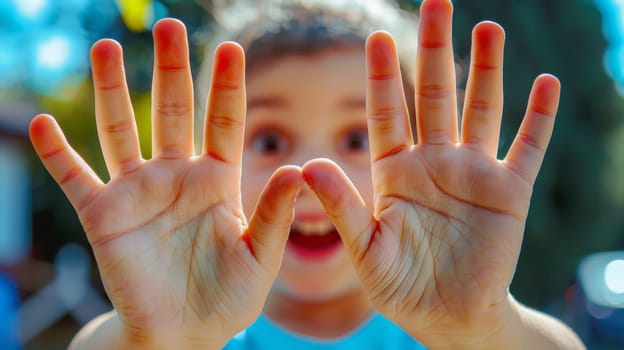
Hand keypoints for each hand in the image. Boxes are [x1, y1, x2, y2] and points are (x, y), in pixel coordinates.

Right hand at [30, 19, 301, 347]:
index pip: (224, 123)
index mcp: (218, 181)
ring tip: (105, 48)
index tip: (232, 48)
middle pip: (173, 111)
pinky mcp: (103, 216)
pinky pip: (75, 178)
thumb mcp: (259, 256)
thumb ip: (274, 214)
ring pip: (121, 131)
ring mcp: (138, 192)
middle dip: (170, 70)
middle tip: (169, 26)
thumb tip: (299, 171)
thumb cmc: (228, 297)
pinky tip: (43, 123)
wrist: (184, 332)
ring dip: (110, 91)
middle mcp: (177, 176)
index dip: (227, 86)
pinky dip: (57, 153)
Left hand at [302, 0, 559, 345]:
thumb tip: (307, 165)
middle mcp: (433, 162)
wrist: (447, 315)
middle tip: (437, 4)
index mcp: (394, 172)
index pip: (387, 113)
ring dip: (486, 71)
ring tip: (488, 28)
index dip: (383, 76)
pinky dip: (538, 117)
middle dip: (435, 51)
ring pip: (480, 110)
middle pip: (435, 95)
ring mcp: (473, 173)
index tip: (376, 37)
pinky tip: (545, 83)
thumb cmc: (400, 285)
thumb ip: (341, 207)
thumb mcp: (366, 249)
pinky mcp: (509, 193)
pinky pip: (527, 148)